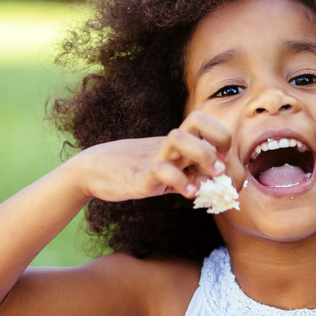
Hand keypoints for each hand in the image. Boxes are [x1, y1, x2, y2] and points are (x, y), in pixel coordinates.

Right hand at [73, 110, 244, 204]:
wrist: (91, 171)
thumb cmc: (131, 172)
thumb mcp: (164, 171)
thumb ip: (188, 174)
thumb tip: (216, 185)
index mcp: (173, 143)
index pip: (203, 122)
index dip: (220, 136)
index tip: (224, 160)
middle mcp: (166, 145)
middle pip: (197, 121)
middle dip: (218, 140)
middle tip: (220, 168)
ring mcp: (152, 157)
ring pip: (180, 139)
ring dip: (202, 156)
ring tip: (207, 179)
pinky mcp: (139, 175)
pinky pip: (162, 170)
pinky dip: (179, 182)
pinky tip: (187, 194)